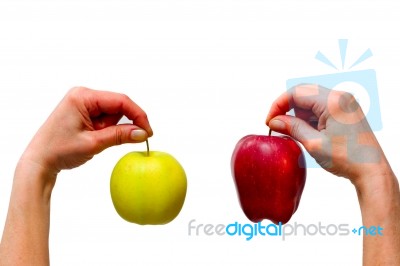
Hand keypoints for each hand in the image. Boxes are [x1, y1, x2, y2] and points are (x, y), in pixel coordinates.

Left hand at [21, 86, 152, 175]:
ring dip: (113, 128)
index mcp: (83, 97)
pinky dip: (107, 129)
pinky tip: (96, 138)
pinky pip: (104, 117)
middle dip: (124, 123)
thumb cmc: (59, 150)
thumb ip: (120, 135)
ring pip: (113, 113)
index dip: (138, 115)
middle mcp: (83, 95)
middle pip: (118, 105)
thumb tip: (142, 133)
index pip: (120, 100)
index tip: (148, 131)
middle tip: (127, 139)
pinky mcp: (83, 112)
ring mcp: (82, 103)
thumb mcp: (94, 143)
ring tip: (97, 140)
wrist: (39, 161)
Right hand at [266, 84, 386, 185]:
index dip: (279, 105)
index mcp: (333, 101)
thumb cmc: (347, 159)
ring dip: (300, 115)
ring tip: (301, 135)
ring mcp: (345, 103)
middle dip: (288, 109)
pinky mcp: (346, 112)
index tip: (269, 121)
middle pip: (303, 93)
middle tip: (278, 126)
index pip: (297, 92)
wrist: (372, 171)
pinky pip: (321, 108)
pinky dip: (311, 118)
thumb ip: (292, 128)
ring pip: (311, 101)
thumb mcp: (314, 143)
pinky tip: (311, 134)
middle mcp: (340, 97)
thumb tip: (273, 121)